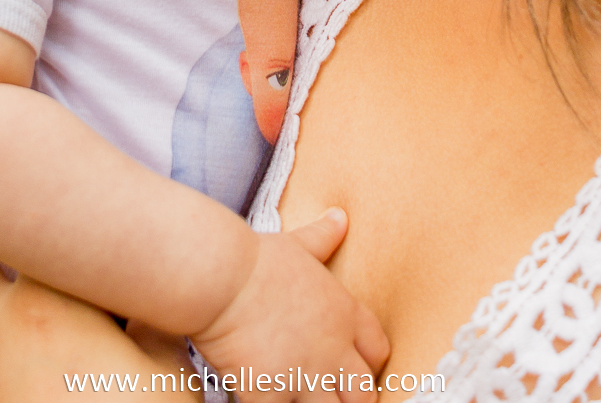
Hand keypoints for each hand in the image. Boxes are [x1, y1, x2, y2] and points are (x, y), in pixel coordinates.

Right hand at [191, 209, 389, 402]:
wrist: (222, 276)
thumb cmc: (257, 260)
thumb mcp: (298, 244)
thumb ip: (323, 237)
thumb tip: (341, 216)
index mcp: (343, 313)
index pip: (378, 351)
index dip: (368, 363)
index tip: (350, 365)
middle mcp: (333, 349)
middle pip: (365, 394)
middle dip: (350, 398)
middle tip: (326, 392)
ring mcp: (305, 375)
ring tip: (298, 398)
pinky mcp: (272, 393)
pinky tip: (261, 396)